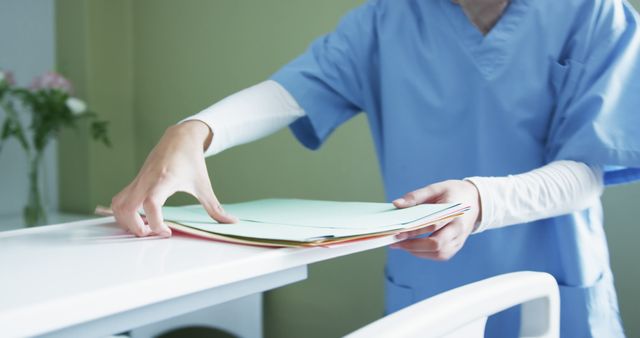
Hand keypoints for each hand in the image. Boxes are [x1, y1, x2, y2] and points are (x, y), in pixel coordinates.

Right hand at [111, 121, 236, 236]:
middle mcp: (147, 180)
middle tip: (152, 233)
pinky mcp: (134, 181)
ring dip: (126, 221)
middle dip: (135, 227)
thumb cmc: (192, 160)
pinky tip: (140, 218)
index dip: (155, 223)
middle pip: (127, 208)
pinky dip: (123, 212)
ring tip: (145, 227)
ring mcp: (138, 180)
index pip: (151, 204)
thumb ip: (215, 208)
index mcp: (165, 180)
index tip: (166, 232)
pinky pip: (120, 199)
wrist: (180, 137)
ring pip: (118, 204)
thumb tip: (231, 222)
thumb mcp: (204, 185)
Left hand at [390, 180, 480, 260]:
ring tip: (401, 245)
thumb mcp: (436, 188)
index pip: (434, 225)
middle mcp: (459, 229)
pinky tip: (413, 248)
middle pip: (436, 244)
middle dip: (414, 246)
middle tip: (395, 242)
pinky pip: (441, 255)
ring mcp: (459, 239)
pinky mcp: (457, 246)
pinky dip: (426, 254)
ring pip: (439, 253)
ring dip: (418, 252)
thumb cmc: (453, 193)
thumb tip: (397, 204)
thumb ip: (416, 196)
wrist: (476, 200)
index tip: (397, 232)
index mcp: (455, 212)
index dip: (415, 231)